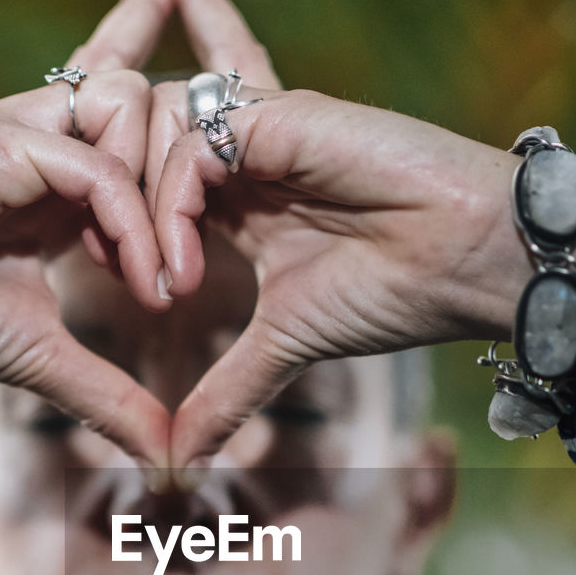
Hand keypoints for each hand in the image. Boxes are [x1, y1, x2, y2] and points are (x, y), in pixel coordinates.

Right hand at [0, 71, 170, 464]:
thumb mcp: (43, 359)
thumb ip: (109, 394)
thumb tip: (166, 454)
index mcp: (63, 183)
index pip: (148, 133)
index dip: (190, 174)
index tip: (188, 279)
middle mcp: (51, 145)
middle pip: (158, 103)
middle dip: (195, 178)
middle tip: (185, 279)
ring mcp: (26, 135)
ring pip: (134, 105)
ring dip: (165, 194)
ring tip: (158, 281)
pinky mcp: (1, 142)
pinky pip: (98, 165)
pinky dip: (133, 226)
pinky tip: (140, 285)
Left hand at [154, 88, 528, 466]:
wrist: (465, 264)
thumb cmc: (391, 294)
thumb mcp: (284, 345)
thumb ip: (228, 390)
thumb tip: (182, 458)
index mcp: (237, 197)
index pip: (144, 180)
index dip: (119, 227)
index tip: (136, 291)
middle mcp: (241, 155)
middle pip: (132, 141)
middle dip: (110, 207)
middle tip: (126, 280)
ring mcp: (259, 131)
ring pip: (151, 130)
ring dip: (138, 212)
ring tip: (162, 287)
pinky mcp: (281, 116)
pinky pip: (193, 140)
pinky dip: (172, 205)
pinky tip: (187, 269)